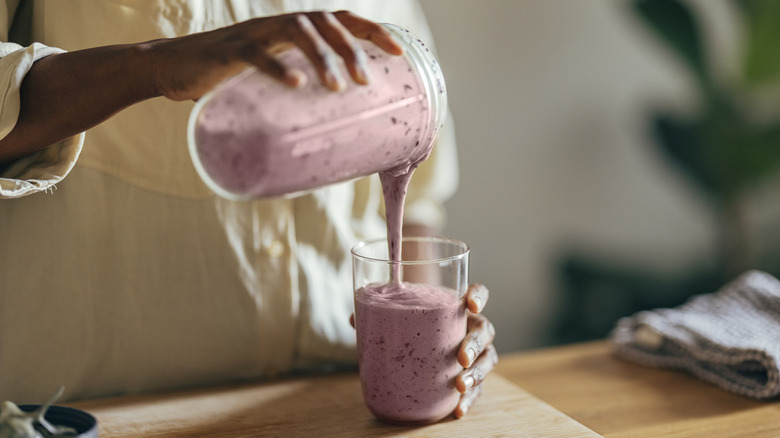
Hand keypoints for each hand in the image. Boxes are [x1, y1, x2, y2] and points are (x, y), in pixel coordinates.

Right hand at [146, 10, 403, 100]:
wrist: (172, 68)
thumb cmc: (228, 80)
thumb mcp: (271, 83)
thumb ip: (298, 95)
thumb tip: (333, 131)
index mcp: (293, 31)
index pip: (340, 20)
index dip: (372, 31)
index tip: (399, 53)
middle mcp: (278, 24)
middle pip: (326, 22)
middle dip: (352, 49)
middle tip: (365, 83)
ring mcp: (253, 33)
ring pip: (297, 31)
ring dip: (323, 57)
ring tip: (338, 88)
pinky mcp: (229, 50)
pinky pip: (257, 53)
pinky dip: (278, 67)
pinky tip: (297, 84)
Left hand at [348, 283, 496, 418]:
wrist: (419, 347)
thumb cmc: (412, 326)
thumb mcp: (398, 317)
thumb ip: (379, 315)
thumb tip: (354, 319)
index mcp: (456, 307)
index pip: (477, 293)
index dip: (478, 296)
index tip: (470, 304)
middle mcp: (470, 328)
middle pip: (485, 330)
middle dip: (475, 344)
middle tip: (461, 357)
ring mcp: (474, 353)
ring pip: (488, 360)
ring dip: (477, 373)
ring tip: (461, 385)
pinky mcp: (472, 376)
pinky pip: (478, 389)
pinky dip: (470, 400)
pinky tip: (458, 410)